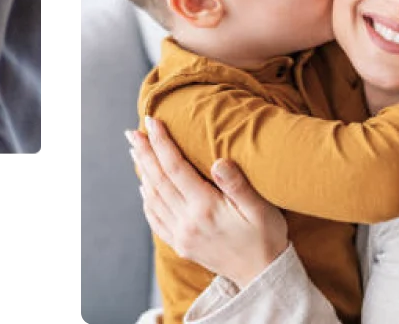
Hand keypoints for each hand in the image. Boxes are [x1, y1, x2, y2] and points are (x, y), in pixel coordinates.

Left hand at [128, 117, 289, 290]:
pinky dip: (147, 200)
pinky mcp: (182, 245)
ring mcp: (182, 235)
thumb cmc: (266, 237)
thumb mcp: (261, 209)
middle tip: (132, 132)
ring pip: (154, 198)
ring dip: (143, 172)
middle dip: (144, 153)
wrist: (263, 276)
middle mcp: (188, 222)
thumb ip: (238, 185)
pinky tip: (144, 187)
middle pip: (158, 180)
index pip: (175, 168)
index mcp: (206, 208)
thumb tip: (219, 162)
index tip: (151, 121)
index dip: (162, 143)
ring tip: (135, 151)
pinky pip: (156, 220)